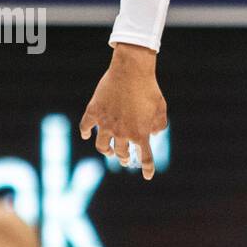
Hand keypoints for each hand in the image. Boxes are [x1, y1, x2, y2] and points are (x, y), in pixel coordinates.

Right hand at [79, 43, 167, 179]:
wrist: (131, 71)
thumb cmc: (149, 88)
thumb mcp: (161, 108)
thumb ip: (159, 124)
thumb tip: (154, 134)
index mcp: (140, 134)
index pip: (145, 158)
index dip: (147, 168)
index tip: (148, 176)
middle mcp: (122, 133)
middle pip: (121, 153)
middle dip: (124, 158)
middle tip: (124, 158)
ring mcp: (106, 124)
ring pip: (102, 146)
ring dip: (105, 151)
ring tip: (108, 152)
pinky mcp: (93, 112)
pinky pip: (85, 127)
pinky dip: (85, 133)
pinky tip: (86, 135)